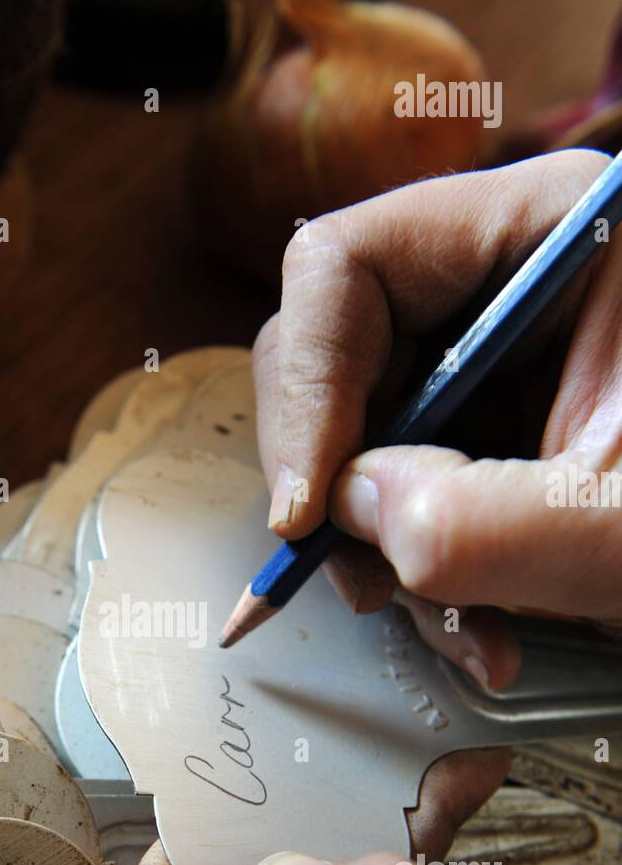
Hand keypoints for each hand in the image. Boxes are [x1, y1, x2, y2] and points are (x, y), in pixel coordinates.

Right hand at [256, 148, 621, 687]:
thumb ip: (485, 525)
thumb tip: (349, 514)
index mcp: (558, 231)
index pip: (347, 268)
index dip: (306, 392)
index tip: (307, 513)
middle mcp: (512, 279)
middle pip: (341, 355)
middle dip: (347, 490)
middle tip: (374, 587)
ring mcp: (504, 358)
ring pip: (369, 436)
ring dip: (392, 553)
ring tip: (465, 633)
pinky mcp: (507, 424)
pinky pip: (413, 484)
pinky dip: (428, 567)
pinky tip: (482, 625)